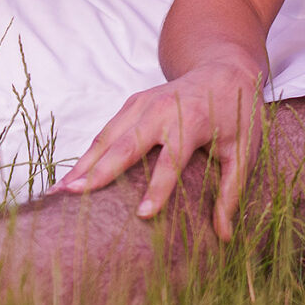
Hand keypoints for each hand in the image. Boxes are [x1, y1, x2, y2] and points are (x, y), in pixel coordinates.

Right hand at [53, 61, 266, 237]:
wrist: (225, 68)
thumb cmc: (238, 114)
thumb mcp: (245, 151)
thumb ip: (232, 192)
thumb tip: (225, 237)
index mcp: (192, 120)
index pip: (171, 159)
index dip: (158, 188)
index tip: (142, 214)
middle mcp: (161, 110)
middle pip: (125, 144)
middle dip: (98, 171)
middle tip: (72, 196)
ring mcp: (142, 103)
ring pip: (107, 137)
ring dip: (83, 164)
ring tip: (59, 191)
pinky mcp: (132, 103)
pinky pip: (106, 131)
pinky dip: (88, 154)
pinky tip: (73, 176)